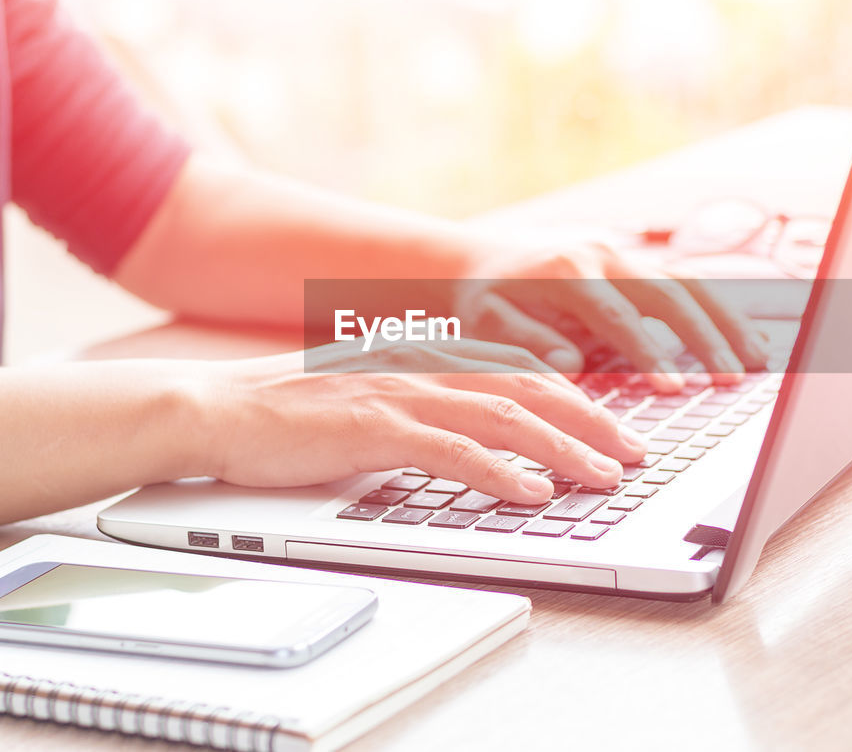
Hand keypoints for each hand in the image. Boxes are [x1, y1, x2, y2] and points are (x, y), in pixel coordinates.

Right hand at [194, 339, 645, 502]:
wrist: (216, 407)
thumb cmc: (290, 413)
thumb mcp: (369, 399)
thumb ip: (420, 408)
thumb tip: (470, 437)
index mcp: (424, 358)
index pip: (518, 372)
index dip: (575, 399)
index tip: (615, 426)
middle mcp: (421, 367)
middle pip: (528, 388)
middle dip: (591, 420)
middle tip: (635, 451)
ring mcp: (398, 393)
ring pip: (503, 416)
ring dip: (562, 448)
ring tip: (605, 476)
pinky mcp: (371, 427)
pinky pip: (450, 450)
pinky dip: (498, 472)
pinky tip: (531, 493)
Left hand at [454, 238, 769, 392]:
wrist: (484, 263)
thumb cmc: (484, 303)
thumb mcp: (488, 324)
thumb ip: (526, 343)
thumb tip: (570, 365)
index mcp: (567, 270)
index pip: (618, 315)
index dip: (649, 352)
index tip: (675, 390)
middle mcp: (603, 255)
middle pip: (668, 293)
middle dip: (704, 337)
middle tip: (731, 379)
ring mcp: (625, 255)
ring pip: (688, 283)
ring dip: (726, 321)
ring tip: (759, 360)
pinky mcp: (638, 263)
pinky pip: (688, 284)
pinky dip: (721, 311)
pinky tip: (749, 340)